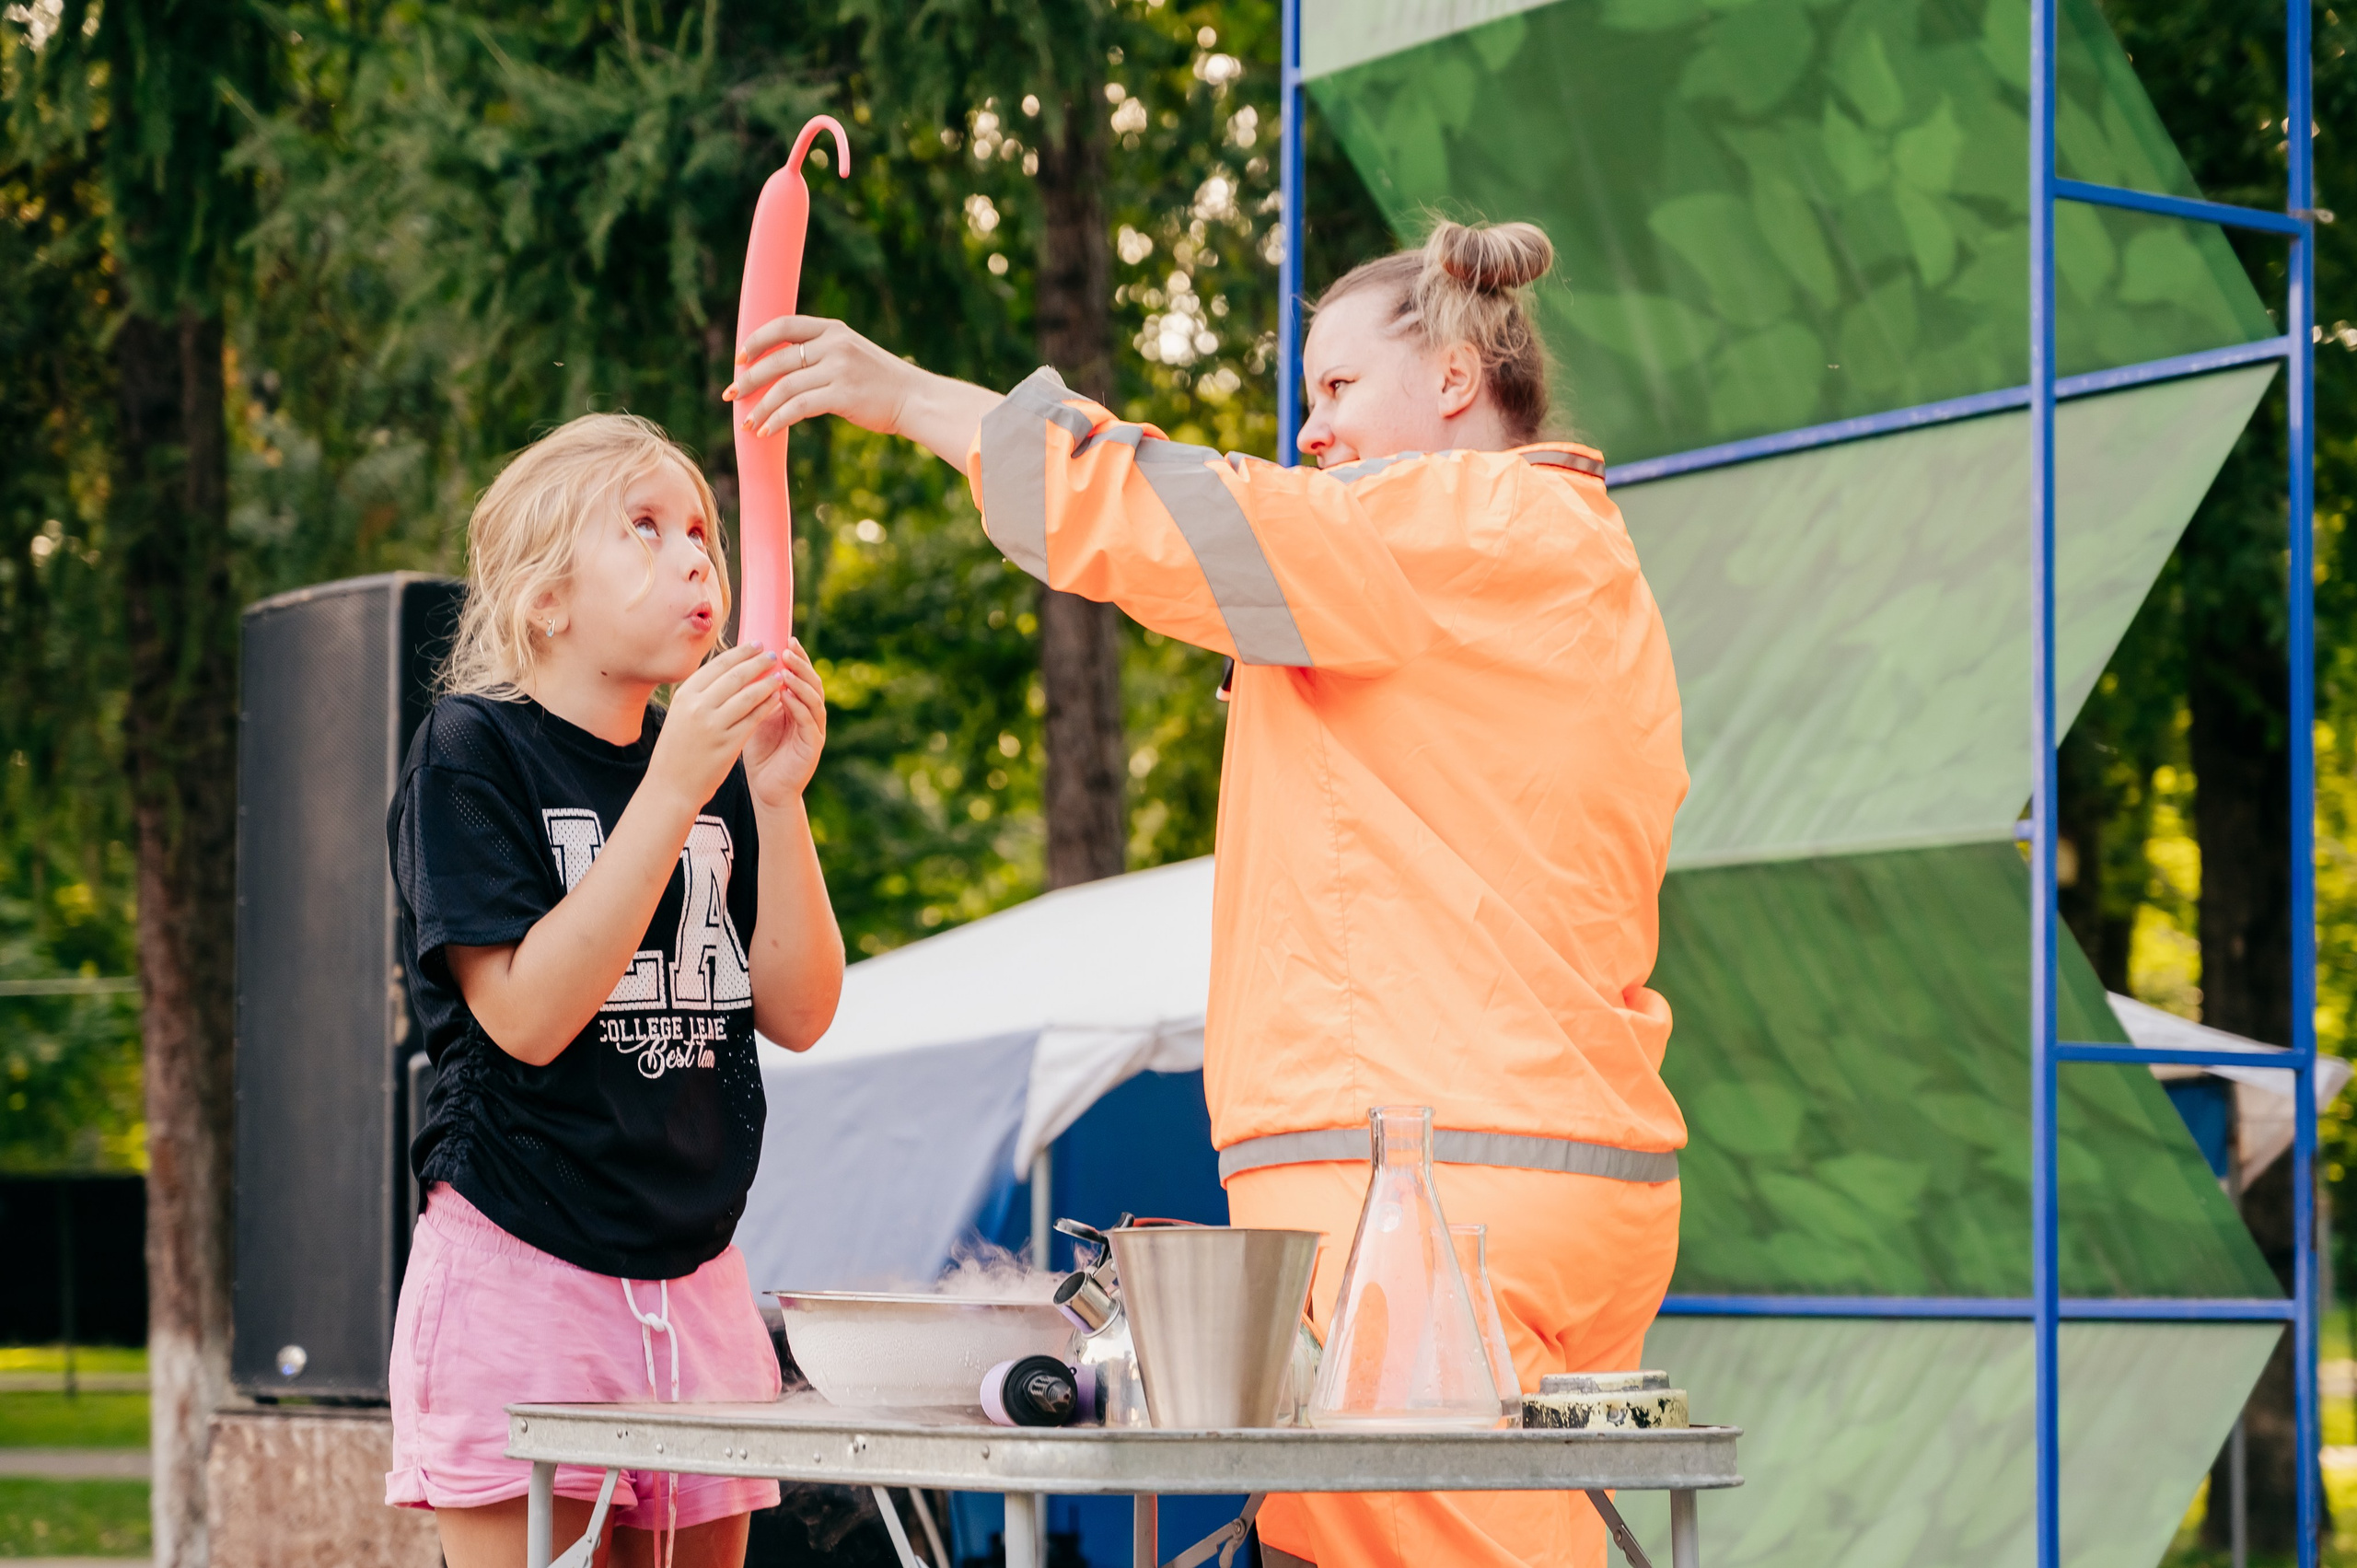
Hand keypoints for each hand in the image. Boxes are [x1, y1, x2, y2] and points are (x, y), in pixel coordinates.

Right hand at [645, 643, 788, 811]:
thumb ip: (701, 695)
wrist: (671, 786)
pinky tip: (777, 699)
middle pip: (735, 676)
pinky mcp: (729, 744)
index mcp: (684, 696)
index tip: (757, 644)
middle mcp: (698, 707)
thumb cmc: (678, 749)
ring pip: (749, 696)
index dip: (741, 653)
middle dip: (758, 663)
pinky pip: (754, 719)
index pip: (718, 665)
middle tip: (774, 655)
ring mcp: (714, 726)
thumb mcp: (681, 715)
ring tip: (781, 675)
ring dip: (768, 683)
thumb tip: (728, 671)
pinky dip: (768, 706)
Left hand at [727, 315, 922, 439]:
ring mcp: (838, 369)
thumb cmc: (882, 384)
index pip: (783, 325)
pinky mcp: (842, 394)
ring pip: (783, 387)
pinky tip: (766, 431)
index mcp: (833, 330)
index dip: (756, 340)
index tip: (739, 359)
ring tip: (747, 423)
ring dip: (760, 407)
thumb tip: (782, 371)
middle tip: (730, 395)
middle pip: (777, 359)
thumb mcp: (852, 355)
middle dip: (748, 379)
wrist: (915, 399)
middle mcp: (834, 344)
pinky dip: (777, 420)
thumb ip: (821, 355)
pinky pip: (798, 407)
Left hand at [743, 638, 827, 807]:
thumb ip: (754, 695)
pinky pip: (809, 721)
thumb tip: (737, 664)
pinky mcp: (814, 745)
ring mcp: (815, 728)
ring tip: (788, 668)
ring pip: (814, 698)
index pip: (800, 674)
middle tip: (788, 649)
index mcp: (798, 703)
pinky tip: (787, 696)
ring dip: (802, 682)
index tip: (785, 637)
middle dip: (801, 664)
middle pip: (812, 681)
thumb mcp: (754, 717)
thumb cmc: (759, 752)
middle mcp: (810, 713)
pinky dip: (799, 707)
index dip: (796, 656)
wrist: (766, 788)